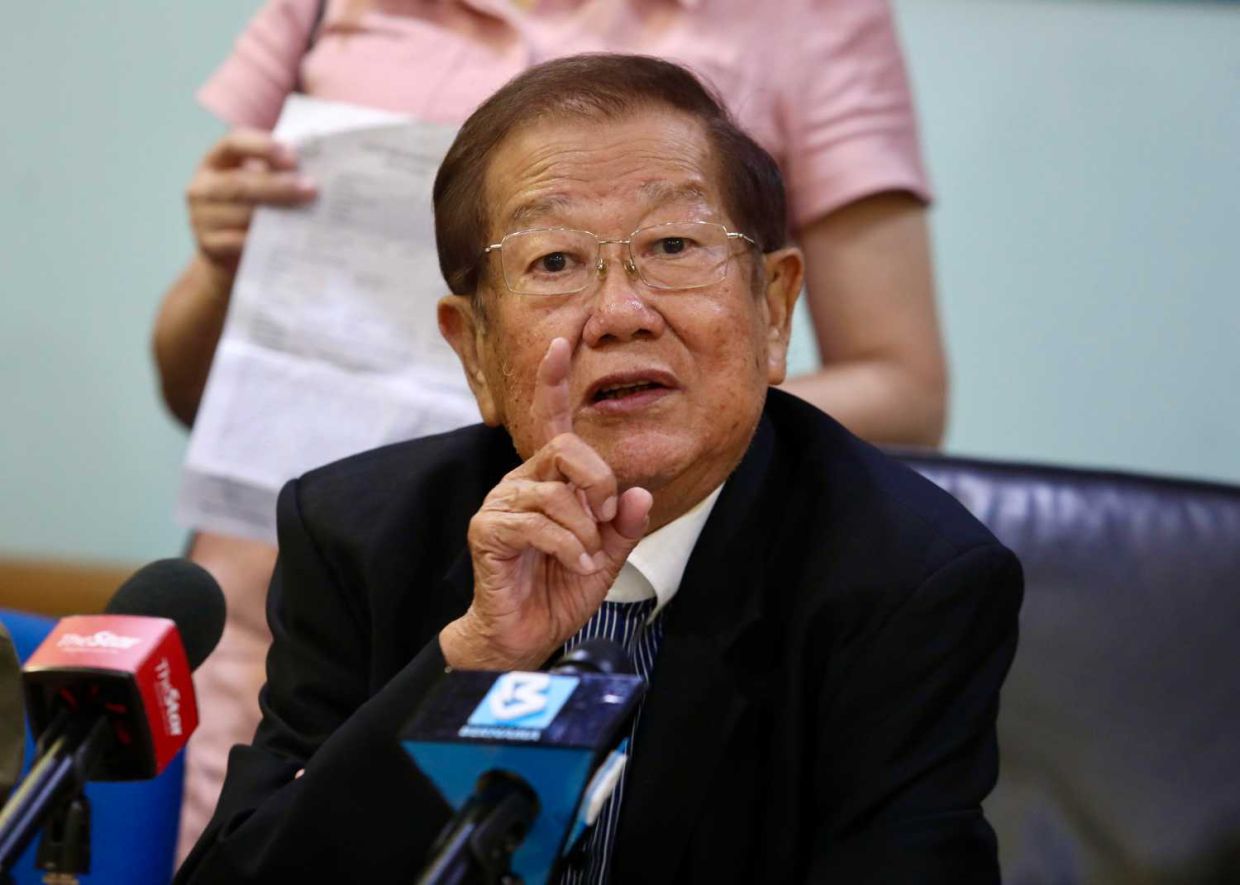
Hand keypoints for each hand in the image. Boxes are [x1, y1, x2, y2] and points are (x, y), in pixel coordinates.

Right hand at [185, 129, 316, 275]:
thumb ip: (275, 172)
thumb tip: (315, 168)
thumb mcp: (257, 183)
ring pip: (241, 214)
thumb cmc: (252, 208)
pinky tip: (287, 238)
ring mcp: (202, 217)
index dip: (262, 147)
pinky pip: (239, 242)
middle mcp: (203, 187)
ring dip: (276, 214)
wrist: (228, 252)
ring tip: (306, 213)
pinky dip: (264, 239)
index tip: (293, 157)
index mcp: (215, 162)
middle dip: (278, 186)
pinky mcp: (208, 245)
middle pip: (239, 183)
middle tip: (311, 189)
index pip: (233, 143)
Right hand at [441, 338, 652, 669]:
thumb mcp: (606, 554)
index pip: (551, 421)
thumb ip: (622, 524)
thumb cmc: (559, 589)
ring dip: (583, 530)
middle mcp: (521, 482)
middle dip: (598, 482)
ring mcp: (500, 503)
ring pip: (556, 493)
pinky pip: (535, 523)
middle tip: (604, 519)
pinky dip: (566, 546)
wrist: (525, 635)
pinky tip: (573, 564)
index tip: (562, 343)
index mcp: (549, 479)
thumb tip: (637, 493)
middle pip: (565, 447)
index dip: (553, 381)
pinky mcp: (487, 530)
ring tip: (585, 558)